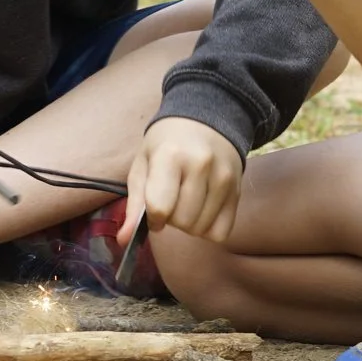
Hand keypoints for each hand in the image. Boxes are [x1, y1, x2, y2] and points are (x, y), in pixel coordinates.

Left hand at [124, 118, 242, 244]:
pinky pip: (220, 232)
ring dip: (188, 223)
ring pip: (200, 229)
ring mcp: (224, 179)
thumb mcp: (143, 165)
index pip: (160, 207)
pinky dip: (207, 229)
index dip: (152, 216)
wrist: (205, 121)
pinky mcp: (238, 191)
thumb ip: (134, 204)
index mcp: (171, 156)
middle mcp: (202, 166)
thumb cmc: (167, 144)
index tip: (153, 207)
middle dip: (170, 219)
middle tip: (171, 199)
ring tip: (186, 200)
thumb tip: (124, 239)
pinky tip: (202, 209)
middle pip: (181, 221)